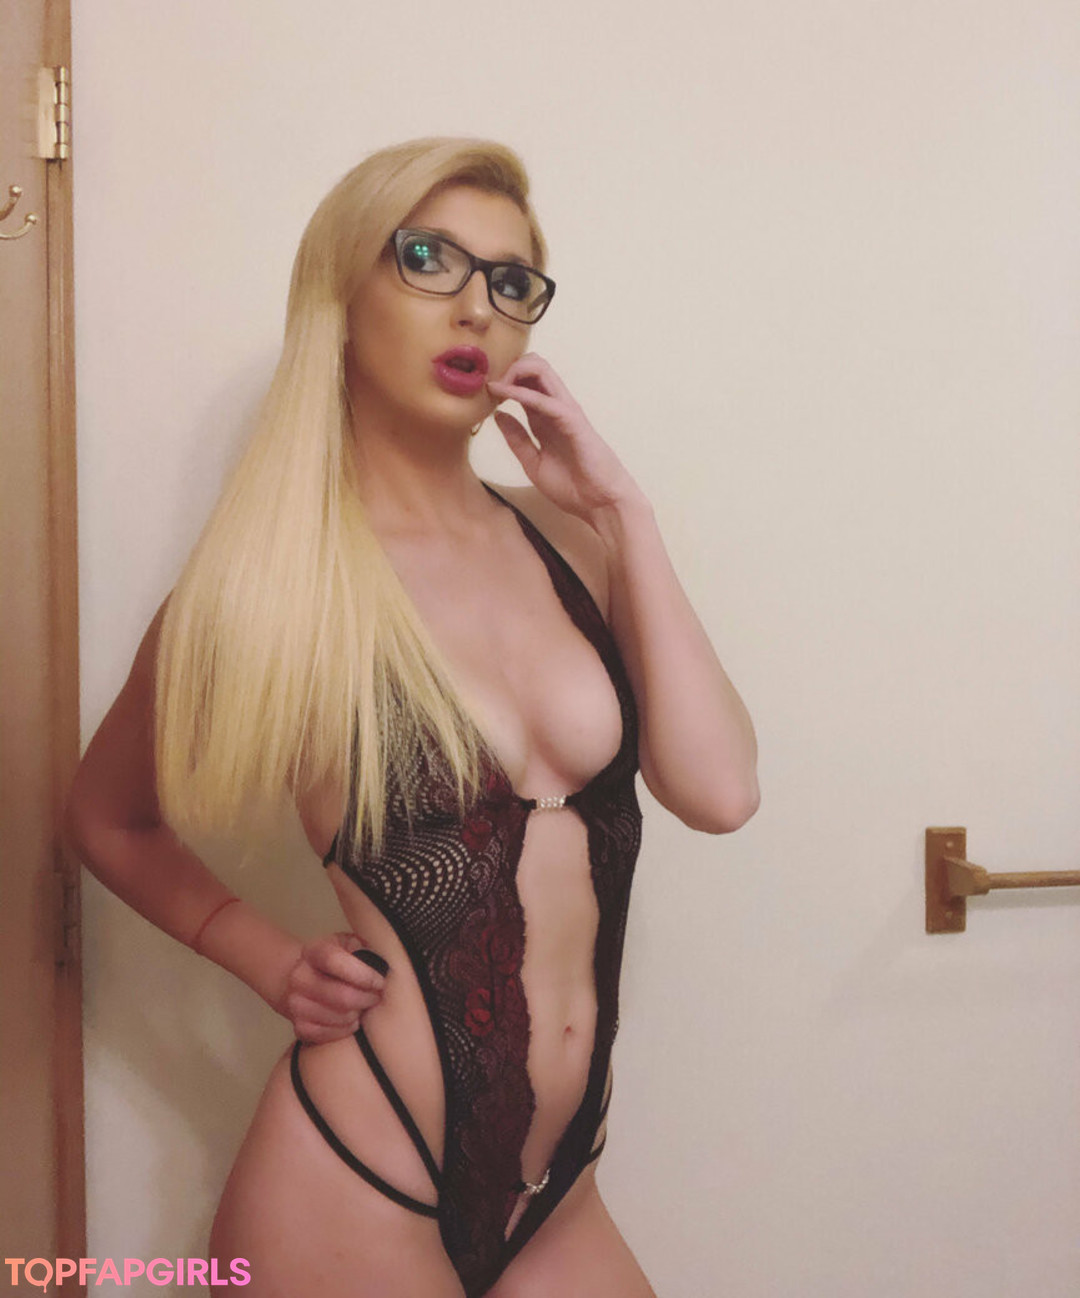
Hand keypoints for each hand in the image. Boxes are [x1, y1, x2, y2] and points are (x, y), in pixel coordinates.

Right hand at [278, 931, 385, 1043]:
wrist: (308, 980)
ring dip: (358, 1014)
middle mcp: (299, 976)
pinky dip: (346, 1029)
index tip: (380, 982)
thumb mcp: (351, 944)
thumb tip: (380, 965)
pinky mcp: (299, 1026)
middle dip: (367, 998)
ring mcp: (295, 1003)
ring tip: (363, 1005)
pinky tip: (352, 1019)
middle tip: (377, 996)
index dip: (362, 974)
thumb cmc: (339, 962)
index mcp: (313, 951)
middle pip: (341, 996)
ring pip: (339, 1017)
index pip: (334, 960)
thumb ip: (364, 948)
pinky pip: (329, 1035)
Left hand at [485, 353, 642, 525]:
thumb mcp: (534, 464)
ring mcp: (565, 412)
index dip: (502, 381)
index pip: (525, 383)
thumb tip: (496, 415)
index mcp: (545, 419)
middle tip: (488, 384)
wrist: (600, 505)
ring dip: (514, 371)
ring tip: (495, 385)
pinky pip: (545, 400)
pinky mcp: (573, 421)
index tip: (481, 392)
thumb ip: (517, 439)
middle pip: (534, 367)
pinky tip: (503, 395)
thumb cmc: (574, 488)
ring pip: (542, 371)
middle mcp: (555, 409)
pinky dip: (522, 394)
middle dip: (508, 367)